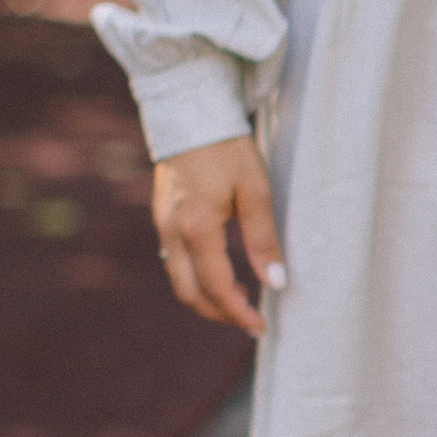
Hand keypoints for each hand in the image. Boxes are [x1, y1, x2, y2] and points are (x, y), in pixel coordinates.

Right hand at [152, 134, 285, 335]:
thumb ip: (263, 239)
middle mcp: (172, 230)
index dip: (238, 312)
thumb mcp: (255, 190)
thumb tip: (275, 282)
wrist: (190, 111)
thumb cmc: (228, 147)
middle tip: (249, 319)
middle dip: (219, 313)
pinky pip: (174, 259)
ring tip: (238, 299)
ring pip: (179, 279)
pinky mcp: (161, 215)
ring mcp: (162, 223)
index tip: (261, 325)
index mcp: (197, 227)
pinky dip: (195, 276)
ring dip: (206, 297)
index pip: (216, 287)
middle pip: (190, 293)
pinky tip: (219, 272)